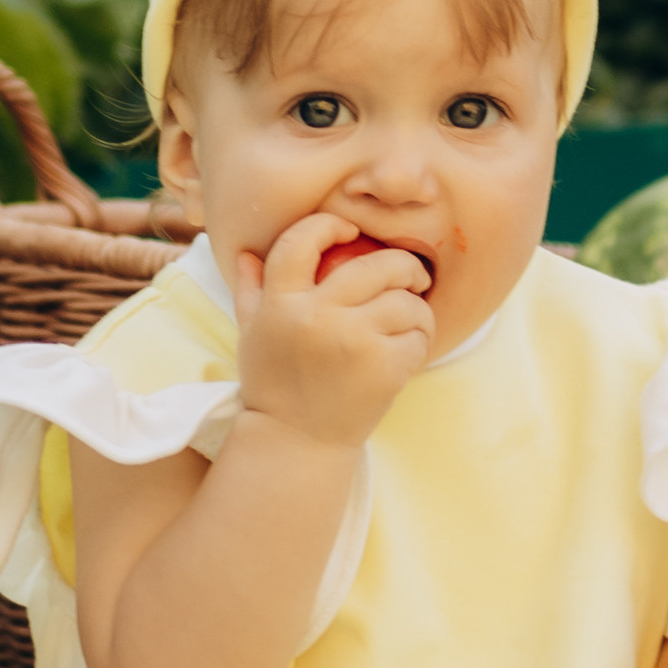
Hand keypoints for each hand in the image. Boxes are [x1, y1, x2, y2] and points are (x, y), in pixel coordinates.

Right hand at [233, 211, 432, 453]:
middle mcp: (315, 316)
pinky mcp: (383, 367)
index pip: (301, 240)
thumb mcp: (252, 335)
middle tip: (413, 277)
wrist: (296, 442)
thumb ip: (251, 291)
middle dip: (403, 266)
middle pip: (376, 264)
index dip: (330, 225)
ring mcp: (352, 341)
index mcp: (280, 303)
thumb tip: (247, 254)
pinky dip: (420, 341)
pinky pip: (418, 336)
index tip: (350, 231)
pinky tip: (408, 350)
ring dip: (417, 308)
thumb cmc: (274, 385)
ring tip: (412, 322)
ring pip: (406, 300)